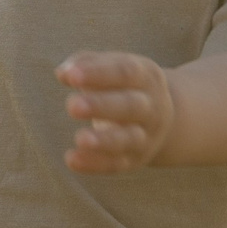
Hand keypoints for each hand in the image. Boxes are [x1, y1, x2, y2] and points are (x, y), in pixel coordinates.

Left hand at [57, 51, 176, 172]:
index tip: (71, 75)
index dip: (98, 73)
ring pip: (127, 139)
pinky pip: (115, 164)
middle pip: (130, 106)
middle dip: (101, 106)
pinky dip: (94, 163)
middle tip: (72, 106)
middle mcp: (151, 107)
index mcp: (146, 77)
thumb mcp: (113, 67)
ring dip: (104, 141)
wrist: (164, 118)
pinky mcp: (134, 159)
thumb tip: (63, 73)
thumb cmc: (124, 85)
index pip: (125, 72)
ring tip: (80, 138)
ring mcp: (145, 136)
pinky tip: (71, 159)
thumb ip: (86, 64)